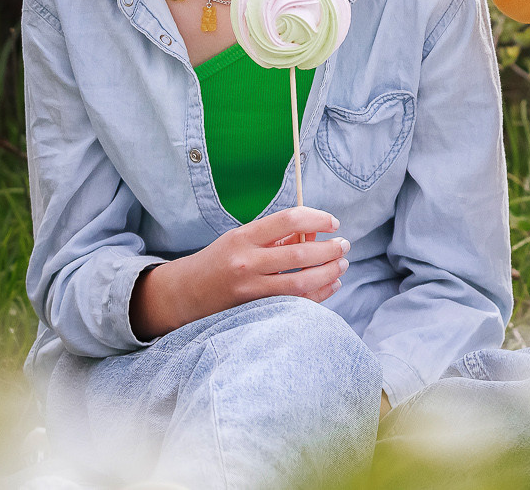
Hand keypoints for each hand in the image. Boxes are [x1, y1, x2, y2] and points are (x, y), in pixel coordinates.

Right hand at [130, 205, 349, 341]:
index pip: (289, 219)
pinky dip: (319, 294)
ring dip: (329, 272)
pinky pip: (295, 303)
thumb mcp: (242, 238)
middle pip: (300, 254)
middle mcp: (247, 262)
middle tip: (344, 245)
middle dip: (330, 249)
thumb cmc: (219, 260)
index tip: (333, 223)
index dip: (317, 219)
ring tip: (342, 264)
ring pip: (301, 283)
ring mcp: (251, 289)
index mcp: (244, 237)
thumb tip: (314, 235)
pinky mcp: (255, 310)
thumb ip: (276, 236)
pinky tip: (332, 284)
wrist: (186, 293)